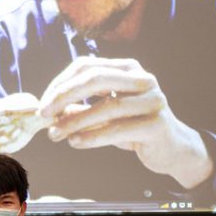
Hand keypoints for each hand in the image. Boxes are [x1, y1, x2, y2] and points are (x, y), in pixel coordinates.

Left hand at [38, 57, 212, 188]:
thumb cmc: (134, 128)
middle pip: (96, 78)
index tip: (43, 104)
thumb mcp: (105, 115)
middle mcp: (143, 79)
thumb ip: (81, 108)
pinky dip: (93, 136)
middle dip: (64, 95)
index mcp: (128, 68)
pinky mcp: (157, 124)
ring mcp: (153, 100)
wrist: (172, 149)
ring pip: (106, 106)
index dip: (61, 83)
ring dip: (75, 121)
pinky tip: (75, 143)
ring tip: (55, 134)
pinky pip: (118, 129)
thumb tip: (48, 111)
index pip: (87, 66)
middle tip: (43, 114)